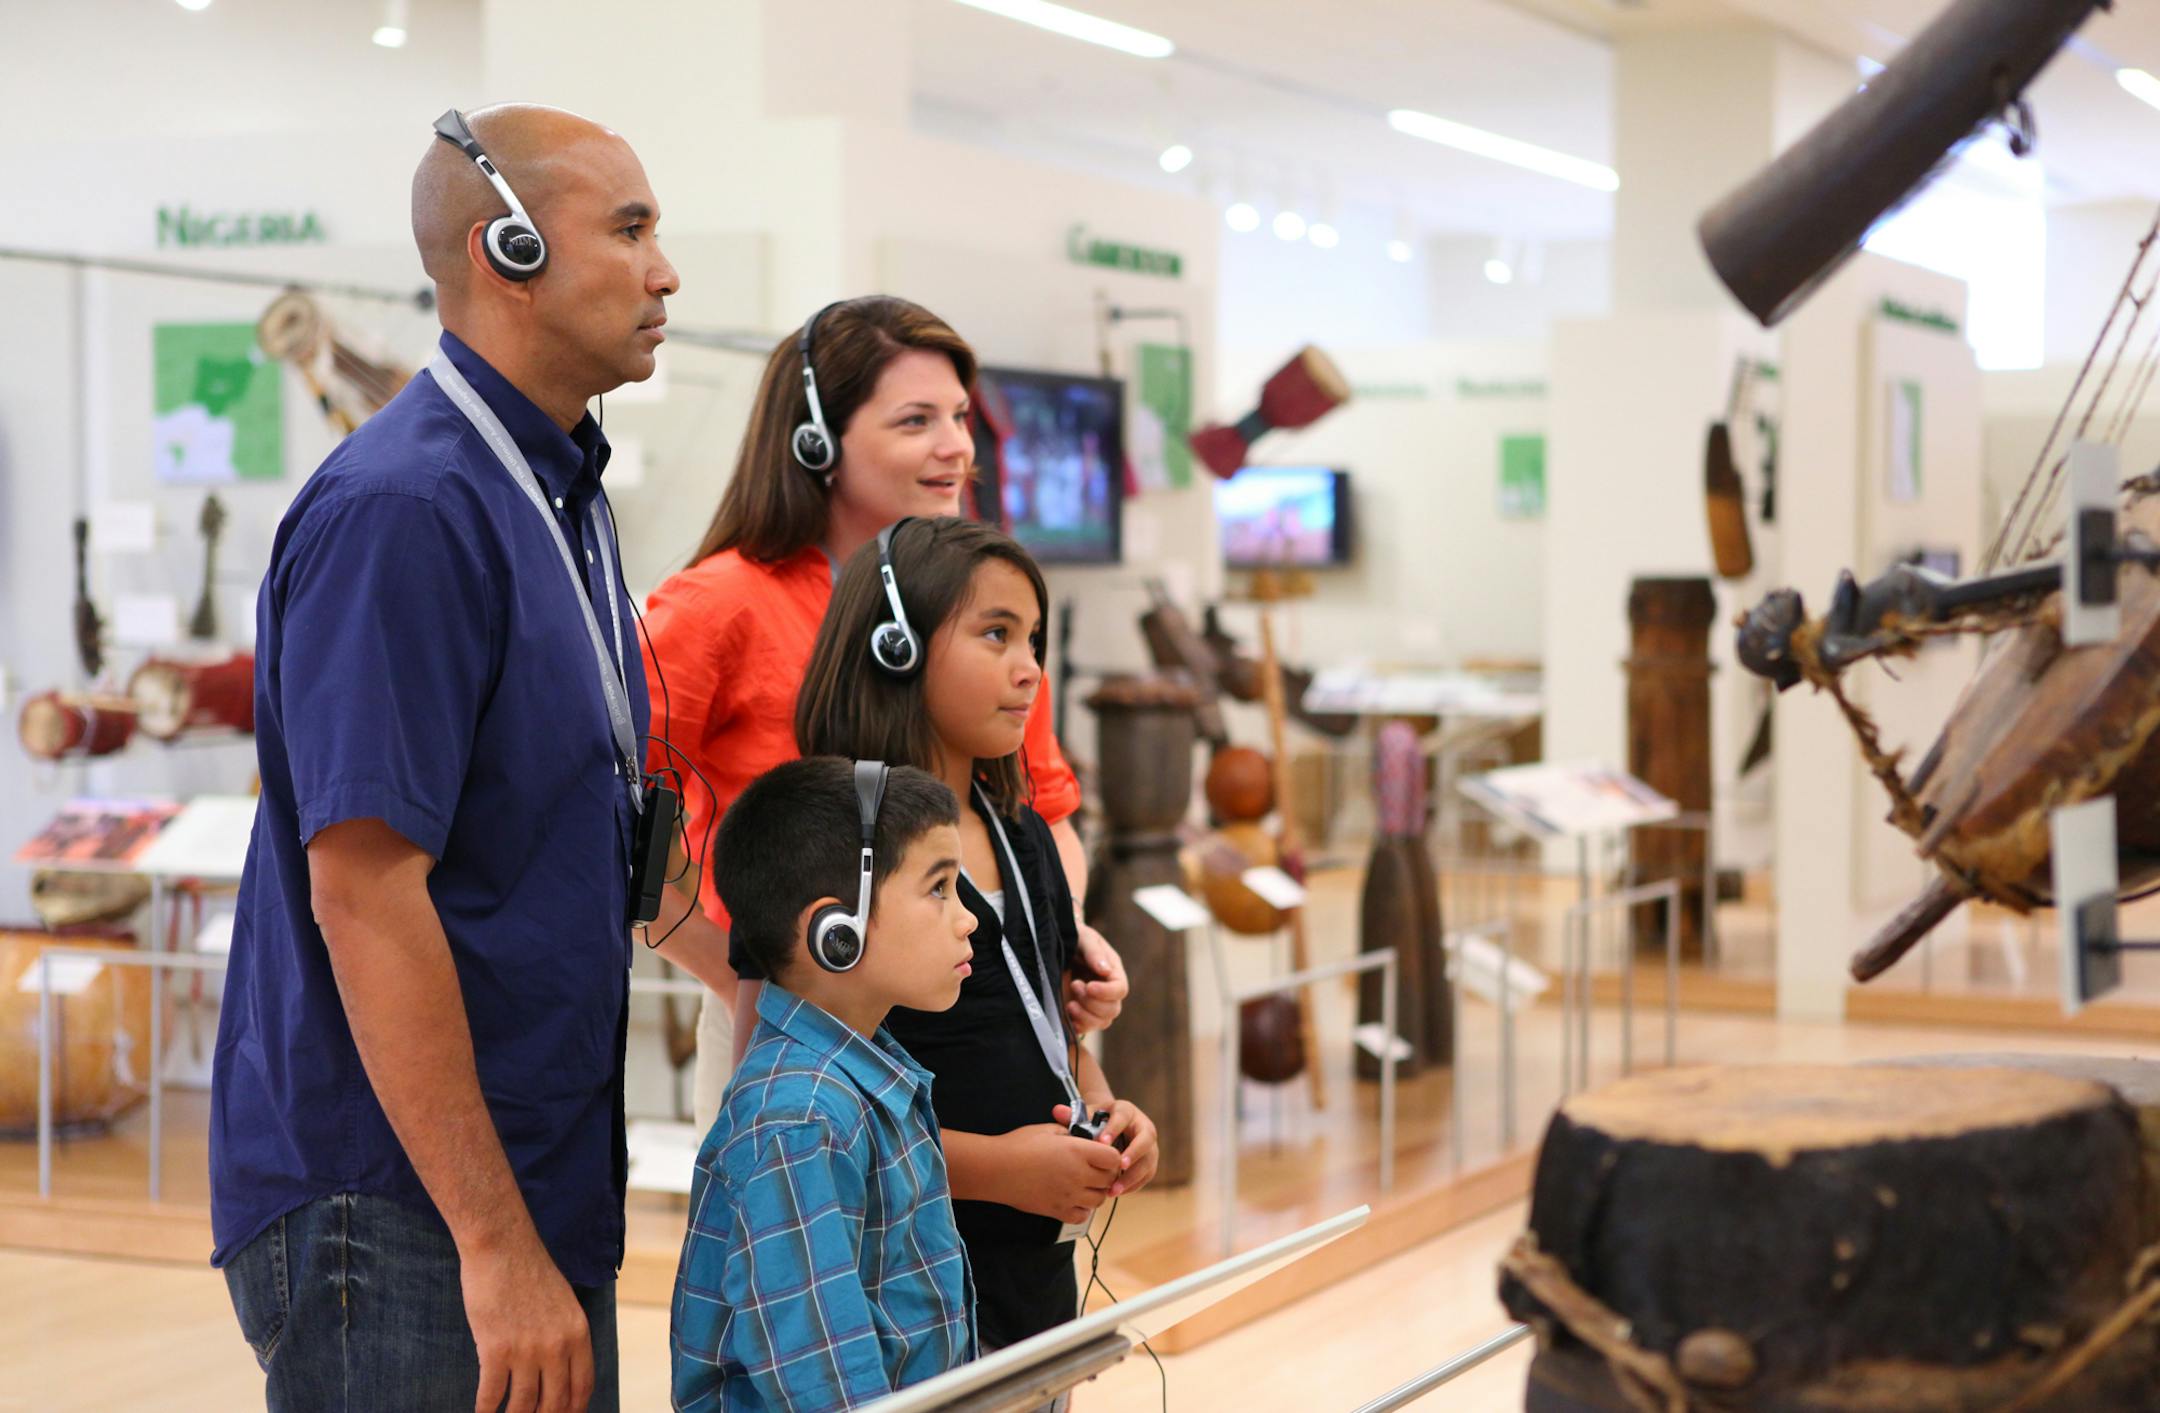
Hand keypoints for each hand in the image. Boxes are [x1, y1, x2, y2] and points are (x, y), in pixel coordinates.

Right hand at [461, 1231, 592, 1412]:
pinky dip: (486, 1411)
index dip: (574, 1410)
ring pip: (523, 1405)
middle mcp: (557, 1346)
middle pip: (555, 1402)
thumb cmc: (529, 1271)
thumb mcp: (564, 1302)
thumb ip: (565, 1335)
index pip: (583, 1386)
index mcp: (578, 1333)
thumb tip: (560, 1368)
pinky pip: (491, 1395)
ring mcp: (526, 1350)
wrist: (502, 1246)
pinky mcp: (495, 1349)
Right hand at [999, 1121, 1121, 1226]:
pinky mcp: (1057, 1211)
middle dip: (1107, 1174)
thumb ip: (1071, 1132)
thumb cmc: (1018, 1145)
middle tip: (1097, 1169)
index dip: (1112, 1156)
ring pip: (1099, 1200)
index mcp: (1077, 1151)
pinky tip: (1074, 1198)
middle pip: (1109, 1180)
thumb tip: (1084, 1137)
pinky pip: (1082, 1216)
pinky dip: (1083, 1209)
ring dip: (1097, 1192)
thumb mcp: (1048, 1129)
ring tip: (1085, 1183)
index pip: (1114, 1159)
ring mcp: (1069, 1195)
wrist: (996, 1169)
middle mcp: (1077, 1175)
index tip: (1103, 1154)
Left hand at [1065, 923, 1127, 1033]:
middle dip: (1092, 1002)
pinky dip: (1078, 1025)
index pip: (1120, 990)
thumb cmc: (1074, 937)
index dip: (1106, 992)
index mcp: (1113, 972)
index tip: (1089, 986)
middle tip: (1074, 984)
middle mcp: (1107, 991)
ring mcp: (1094, 1004)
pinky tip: (1067, 1014)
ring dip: (1085, 1016)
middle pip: (1112, 1010)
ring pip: (1102, 1022)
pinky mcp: (1080, 1013)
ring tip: (1069, 1004)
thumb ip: (1093, 952)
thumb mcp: (1083, 938)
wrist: (1056, 944)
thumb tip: (1105, 971)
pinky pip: (1086, 1028)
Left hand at [1071, 1099, 1157, 1198]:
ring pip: (1148, 1160)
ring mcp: (1149, 1145)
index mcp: (1127, 1111)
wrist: (1110, 1127)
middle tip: (1119, 1166)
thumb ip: (1072, 1115)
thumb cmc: (1097, 1122)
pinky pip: (1147, 1174)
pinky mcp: (1149, 1161)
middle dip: (1133, 1153)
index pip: (1123, 1117)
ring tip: (1113, 1188)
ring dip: (1133, 1176)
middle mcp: (1143, 1127)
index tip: (1102, 1143)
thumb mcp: (1086, 1116)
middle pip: (1146, 1139)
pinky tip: (1118, 1192)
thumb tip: (1057, 1111)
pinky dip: (1134, 1184)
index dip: (1114, 1129)